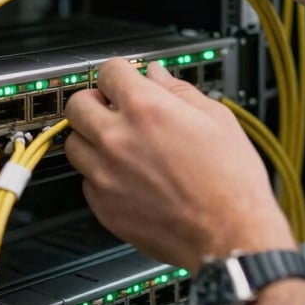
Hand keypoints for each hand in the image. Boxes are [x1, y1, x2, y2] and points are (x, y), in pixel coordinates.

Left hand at [64, 59, 295, 272]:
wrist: (230, 234)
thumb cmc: (230, 180)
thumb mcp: (215, 118)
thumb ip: (178, 90)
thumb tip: (157, 75)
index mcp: (145, 108)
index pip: (108, 71)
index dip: (120, 72)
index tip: (124, 79)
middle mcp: (117, 139)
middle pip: (77, 104)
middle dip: (95, 100)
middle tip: (114, 108)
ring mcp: (106, 175)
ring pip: (74, 143)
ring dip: (92, 137)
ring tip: (120, 144)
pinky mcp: (104, 207)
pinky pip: (86, 180)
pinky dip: (100, 173)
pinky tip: (127, 175)